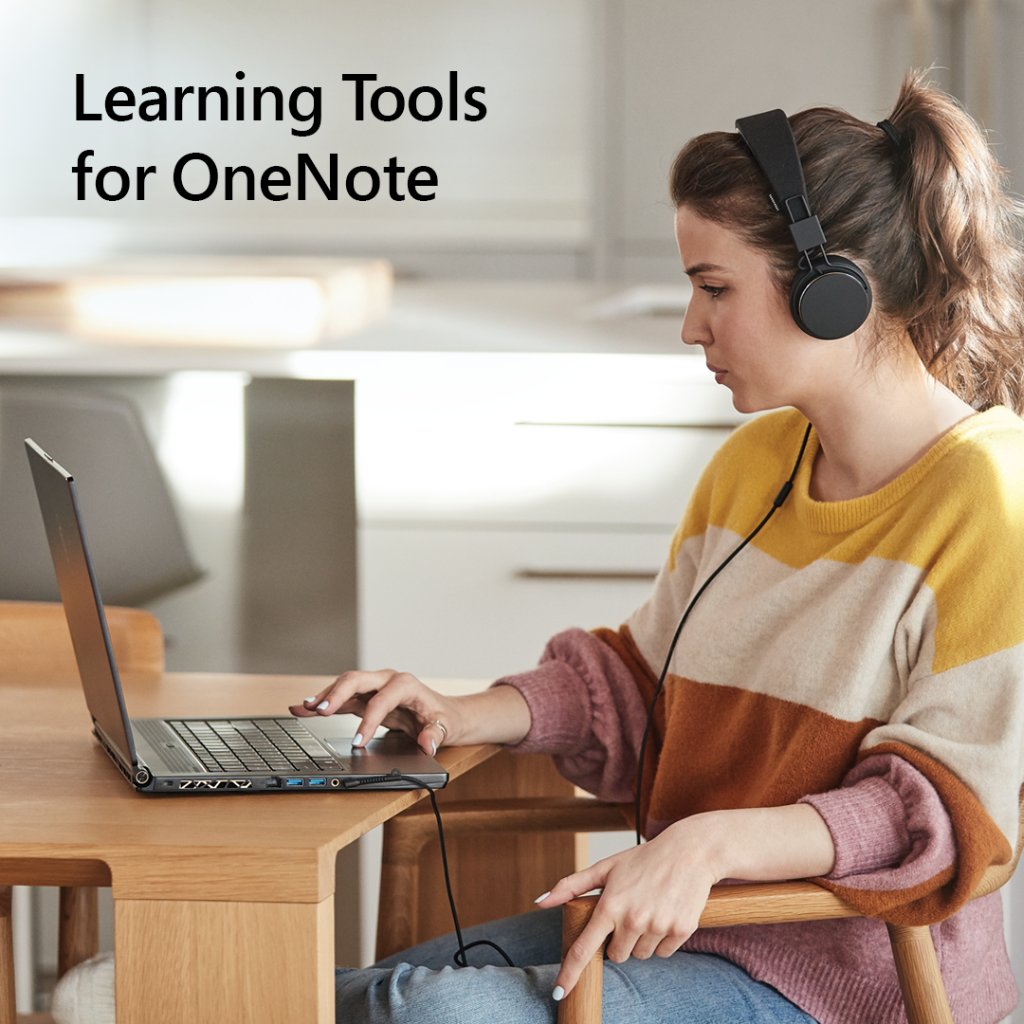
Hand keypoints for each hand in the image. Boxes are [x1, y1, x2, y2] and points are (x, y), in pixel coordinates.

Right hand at [289, 669, 459, 754]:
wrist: (445, 713)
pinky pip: (341, 699)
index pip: (381, 700)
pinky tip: (304, 709)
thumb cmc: (444, 718)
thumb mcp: (445, 727)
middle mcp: (387, 680)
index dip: (369, 721)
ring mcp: (374, 687)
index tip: (358, 742)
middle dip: (337, 695)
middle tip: (320, 711)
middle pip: (356, 680)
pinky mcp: (365, 697)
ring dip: (324, 697)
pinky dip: (323, 703)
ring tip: (302, 708)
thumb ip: (435, 735)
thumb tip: (426, 744)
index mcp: (405, 684)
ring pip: (344, 687)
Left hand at [535, 820, 717, 998]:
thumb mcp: (605, 867)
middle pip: (616, 956)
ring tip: (649, 909)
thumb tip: (540, 902)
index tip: (558, 992)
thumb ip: (571, 886)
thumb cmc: (643, 859)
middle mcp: (633, 919)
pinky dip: (662, 940)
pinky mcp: (681, 930)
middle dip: (619, 941)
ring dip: (641, 941)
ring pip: (641, 955)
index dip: (570, 973)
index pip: (584, 948)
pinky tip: (665, 914)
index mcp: (610, 905)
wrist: (690, 851)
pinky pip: (663, 953)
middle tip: (629, 914)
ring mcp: (658, 926)